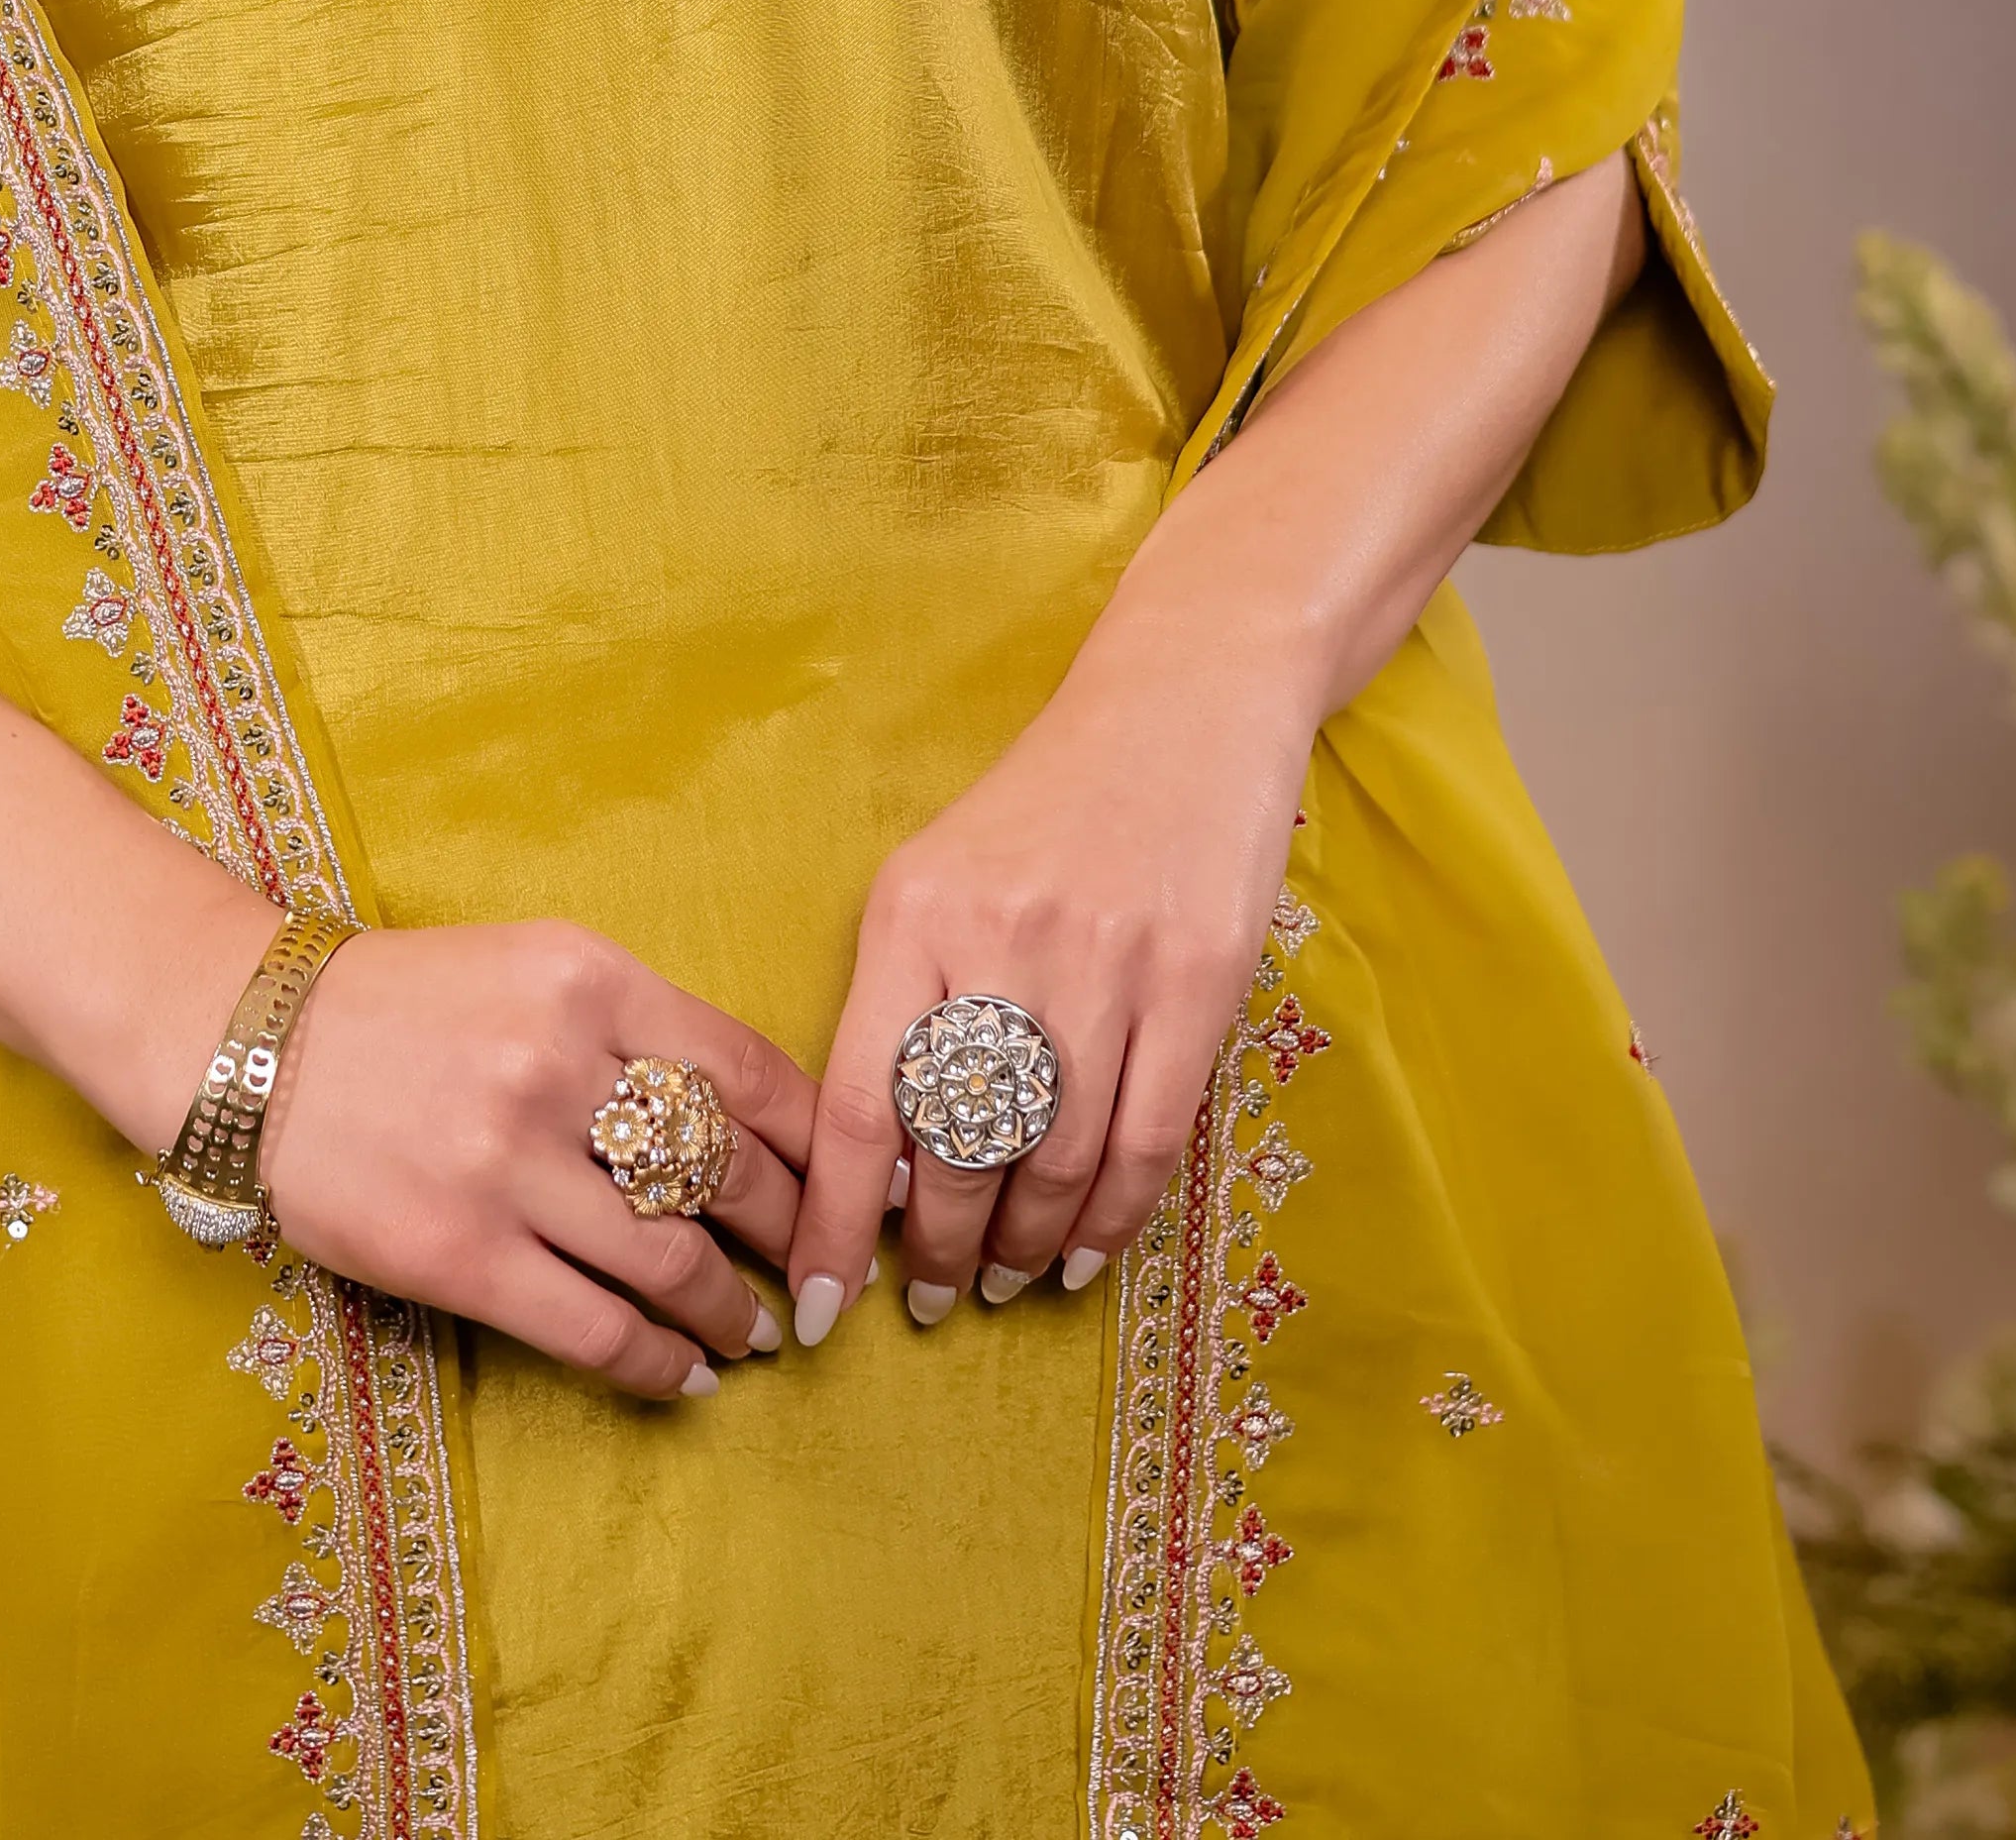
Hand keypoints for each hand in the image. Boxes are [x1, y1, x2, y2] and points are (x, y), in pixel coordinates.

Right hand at [255, 919, 816, 1400]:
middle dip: (790, 1234)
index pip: (752, 1072)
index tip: (851, 1189)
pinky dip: (659, 1363)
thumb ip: (639, 1026)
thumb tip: (753, 1120)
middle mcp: (559, 1066)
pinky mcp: (461, 1255)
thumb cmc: (414, 1005)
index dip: (821, 1145)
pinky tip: (686, 1375)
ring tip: (752, 1335)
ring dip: (731, 1313)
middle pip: (727, 1170)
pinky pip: (596, 1328)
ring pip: (672, 1262)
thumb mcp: (537, 966)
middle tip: (815, 1273)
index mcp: (590, 980)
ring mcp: (508, 1165)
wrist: (261, 1043)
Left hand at [787, 579, 1316, 1338]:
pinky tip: (1083, 1252)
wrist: (1181, 704)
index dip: (835, 1227)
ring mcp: (1108, 963)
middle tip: (931, 1299)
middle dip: (938, 1252)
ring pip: (1054, 1160)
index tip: (816, 1312)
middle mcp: (1003, 941)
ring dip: (1024, 1245)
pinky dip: (1111, 1218)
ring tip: (1005, 1281)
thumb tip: (885, 1173)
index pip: (860, 1105)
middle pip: (959, 1150)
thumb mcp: (938, 878)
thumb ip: (905, 1006)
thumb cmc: (1044, 806)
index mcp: (914, 914)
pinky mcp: (1200, 982)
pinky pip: (1145, 1141)